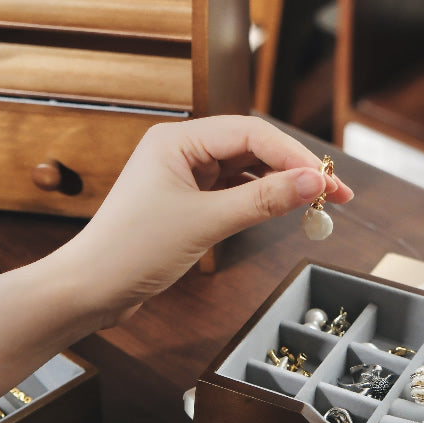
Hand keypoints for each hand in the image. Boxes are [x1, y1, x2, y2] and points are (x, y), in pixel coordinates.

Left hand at [66, 115, 352, 324]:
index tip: (327, 179)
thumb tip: (312, 182)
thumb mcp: (205, 223)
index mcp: (177, 139)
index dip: (293, 155)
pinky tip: (282, 210)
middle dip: (293, 168)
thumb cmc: (130, 250)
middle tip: (334, 193)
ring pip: (244, 169)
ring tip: (317, 204)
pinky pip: (231, 190)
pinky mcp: (184, 201)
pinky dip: (259, 199)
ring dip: (279, 185)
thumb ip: (262, 200)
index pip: (250, 133)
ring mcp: (182, 175)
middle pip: (250, 147)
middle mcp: (180, 150)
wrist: (89, 290)